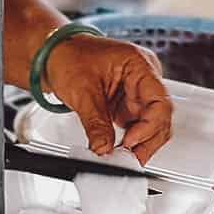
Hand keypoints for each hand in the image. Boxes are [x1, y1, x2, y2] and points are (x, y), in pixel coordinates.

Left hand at [44, 36, 172, 163]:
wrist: (53, 55)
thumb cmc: (68, 56)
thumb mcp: (81, 91)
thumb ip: (95, 123)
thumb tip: (104, 148)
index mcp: (139, 64)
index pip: (160, 100)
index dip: (150, 126)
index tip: (130, 142)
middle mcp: (143, 78)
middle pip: (160, 116)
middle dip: (148, 140)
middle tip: (131, 158)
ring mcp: (136, 92)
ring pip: (151, 125)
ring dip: (141, 143)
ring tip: (124, 157)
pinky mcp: (126, 104)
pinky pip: (137, 126)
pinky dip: (130, 141)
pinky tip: (120, 150)